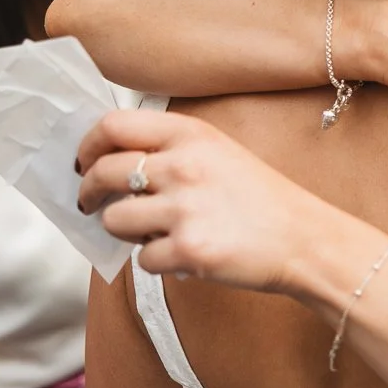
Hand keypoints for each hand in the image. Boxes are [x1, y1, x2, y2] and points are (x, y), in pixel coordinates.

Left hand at [76, 110, 327, 291]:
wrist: (304, 238)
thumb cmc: (261, 198)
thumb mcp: (218, 152)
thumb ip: (171, 149)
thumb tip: (111, 160)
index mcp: (190, 134)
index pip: (113, 126)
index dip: (87, 145)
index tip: (83, 162)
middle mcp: (183, 166)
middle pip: (103, 172)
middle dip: (88, 192)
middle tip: (90, 203)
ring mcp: (184, 209)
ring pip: (114, 219)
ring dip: (123, 230)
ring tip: (148, 232)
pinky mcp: (188, 250)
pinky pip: (142, 259)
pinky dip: (156, 262)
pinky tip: (180, 254)